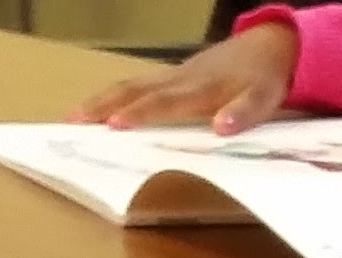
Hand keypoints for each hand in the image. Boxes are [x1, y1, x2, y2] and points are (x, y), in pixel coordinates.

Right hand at [76, 24, 299, 131]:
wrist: (268, 45)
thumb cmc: (264, 78)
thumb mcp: (264, 98)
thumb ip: (243, 113)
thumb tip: (220, 128)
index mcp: (200, 87)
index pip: (164, 102)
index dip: (140, 113)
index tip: (114, 125)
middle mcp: (180, 78)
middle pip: (135, 89)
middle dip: (103, 104)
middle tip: (73, 120)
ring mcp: (174, 74)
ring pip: (131, 84)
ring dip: (101, 100)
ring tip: (74, 115)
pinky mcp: (173, 75)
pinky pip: (137, 84)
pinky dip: (114, 95)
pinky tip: (99, 107)